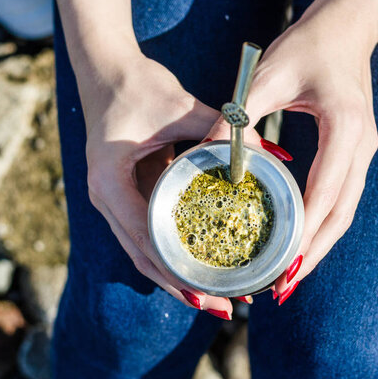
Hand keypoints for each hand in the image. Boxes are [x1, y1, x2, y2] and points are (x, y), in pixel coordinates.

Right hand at [78, 51, 235, 318]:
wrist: (105, 70)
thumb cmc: (139, 85)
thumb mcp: (181, 106)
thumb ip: (223, 129)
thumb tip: (273, 152)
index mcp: (110, 181)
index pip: (144, 238)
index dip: (177, 268)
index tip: (210, 291)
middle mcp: (105, 198)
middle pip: (143, 257)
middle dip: (181, 285)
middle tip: (222, 307)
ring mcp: (111, 200)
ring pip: (143, 253)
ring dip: (177, 276)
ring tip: (215, 298)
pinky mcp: (123, 196)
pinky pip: (147, 235)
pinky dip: (172, 254)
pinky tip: (200, 265)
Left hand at [206, 0, 377, 304]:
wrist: (346, 28)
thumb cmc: (308, 45)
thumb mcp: (267, 77)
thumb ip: (239, 119)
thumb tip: (207, 157)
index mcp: (344, 129)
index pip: (325, 194)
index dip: (304, 235)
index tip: (282, 265)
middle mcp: (362, 147)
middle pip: (341, 216)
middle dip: (312, 254)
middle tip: (282, 286)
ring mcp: (363, 152)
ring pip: (344, 213)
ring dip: (319, 246)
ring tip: (289, 275)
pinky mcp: (355, 153)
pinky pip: (341, 198)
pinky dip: (321, 226)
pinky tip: (299, 241)